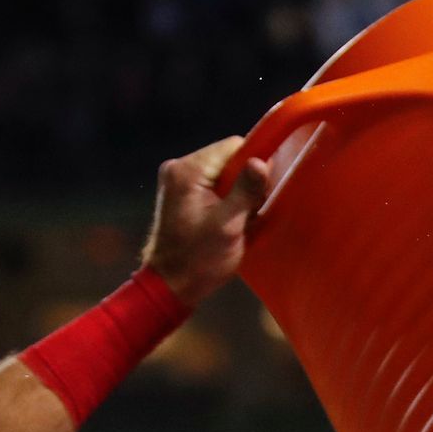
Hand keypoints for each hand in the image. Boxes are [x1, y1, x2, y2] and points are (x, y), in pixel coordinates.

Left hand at [140, 136, 272, 306]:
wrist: (170, 285)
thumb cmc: (199, 260)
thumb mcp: (228, 226)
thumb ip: (245, 191)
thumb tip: (262, 161)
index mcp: (187, 171)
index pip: (233, 146)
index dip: (254, 164)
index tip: (262, 192)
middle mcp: (179, 168)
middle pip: (228, 159)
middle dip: (245, 182)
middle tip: (250, 212)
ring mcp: (178, 180)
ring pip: (222, 173)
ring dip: (237, 193)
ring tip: (238, 220)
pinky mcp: (181, 194)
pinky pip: (213, 186)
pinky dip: (226, 199)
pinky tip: (228, 221)